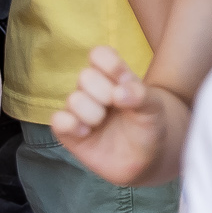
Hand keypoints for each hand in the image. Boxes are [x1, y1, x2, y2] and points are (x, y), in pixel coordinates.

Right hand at [51, 46, 170, 186]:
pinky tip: (86, 133)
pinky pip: (57, 121)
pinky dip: (71, 125)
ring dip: (92, 113)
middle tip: (116, 107)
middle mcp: (92, 89)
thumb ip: (141, 95)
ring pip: (73, 99)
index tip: (125, 81)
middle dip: (104, 93)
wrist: (143, 158)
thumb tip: (118, 92)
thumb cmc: (147, 126)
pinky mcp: (68, 131)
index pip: (99, 54)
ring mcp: (79, 110)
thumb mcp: (154, 108)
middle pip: (85, 76)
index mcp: (112, 75)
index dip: (110, 65)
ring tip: (103, 123)